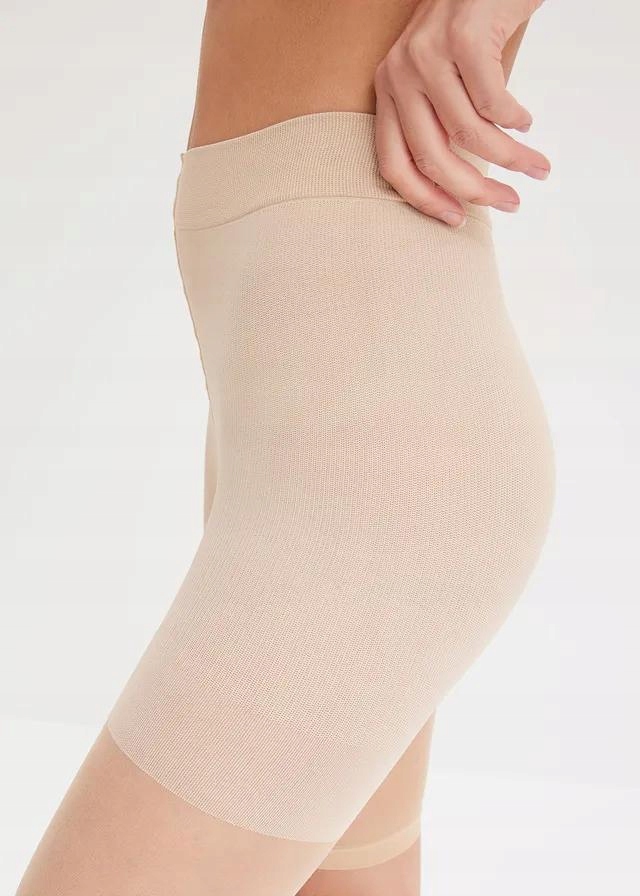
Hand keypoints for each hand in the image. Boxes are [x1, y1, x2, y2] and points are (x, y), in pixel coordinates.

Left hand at [374, 0, 549, 226]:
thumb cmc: (466, 29)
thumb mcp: (437, 77)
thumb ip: (438, 121)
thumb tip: (463, 186)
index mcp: (387, 91)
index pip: (393, 165)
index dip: (425, 201)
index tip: (457, 220)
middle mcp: (399, 75)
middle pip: (432, 159)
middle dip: (476, 191)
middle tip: (510, 203)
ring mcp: (428, 55)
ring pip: (469, 134)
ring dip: (510, 159)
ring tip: (535, 166)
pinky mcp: (463, 38)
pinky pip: (493, 102)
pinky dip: (516, 121)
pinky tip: (526, 121)